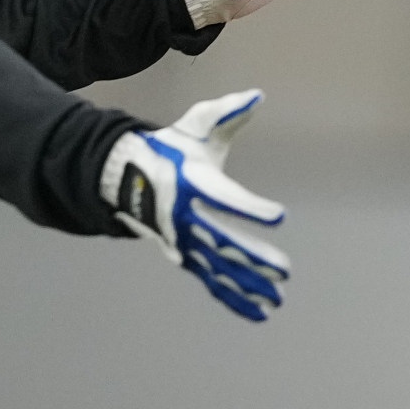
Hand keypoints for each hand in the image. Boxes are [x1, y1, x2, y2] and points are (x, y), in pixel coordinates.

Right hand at [103, 90, 289, 321]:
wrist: (125, 176)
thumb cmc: (172, 148)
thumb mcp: (197, 124)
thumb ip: (226, 112)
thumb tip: (256, 96)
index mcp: (192, 182)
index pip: (225, 198)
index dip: (251, 207)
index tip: (279, 216)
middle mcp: (185, 217)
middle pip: (222, 242)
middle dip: (253, 258)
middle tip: (284, 270)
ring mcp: (183, 240)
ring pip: (218, 268)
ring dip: (248, 284)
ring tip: (278, 297)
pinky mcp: (185, 255)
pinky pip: (211, 280)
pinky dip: (234, 297)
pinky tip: (260, 312)